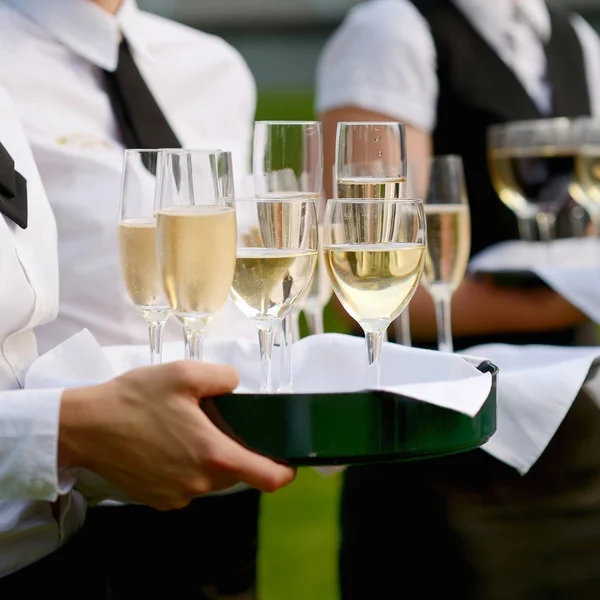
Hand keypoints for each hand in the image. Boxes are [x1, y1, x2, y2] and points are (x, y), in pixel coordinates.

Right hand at [59, 362, 295, 509]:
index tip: (288, 459)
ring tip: (185, 430)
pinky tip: (166, 445)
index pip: (269, 478)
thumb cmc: (134, 400)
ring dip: (208, 458)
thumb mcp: (184, 373)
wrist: (84, 427)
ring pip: (210, 479)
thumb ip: (223, 377)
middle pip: (237, 473)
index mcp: (213, 455)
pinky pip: (186, 485)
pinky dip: (186, 468)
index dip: (285, 470)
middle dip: (235, 450)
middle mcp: (200, 484)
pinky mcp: (158, 500)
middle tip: (217, 423)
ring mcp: (178, 496)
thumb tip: (236, 384)